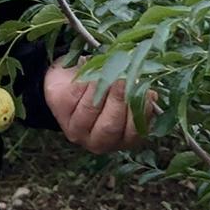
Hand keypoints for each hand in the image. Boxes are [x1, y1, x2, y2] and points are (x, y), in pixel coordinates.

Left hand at [43, 56, 158, 153]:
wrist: (69, 80)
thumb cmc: (102, 89)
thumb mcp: (122, 96)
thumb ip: (135, 98)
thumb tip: (150, 93)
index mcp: (119, 140)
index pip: (133, 134)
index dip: (141, 114)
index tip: (147, 92)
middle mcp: (97, 142)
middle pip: (110, 125)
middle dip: (119, 101)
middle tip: (125, 80)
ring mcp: (76, 129)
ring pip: (91, 109)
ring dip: (101, 87)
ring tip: (109, 71)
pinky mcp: (59, 110)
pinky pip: (73, 95)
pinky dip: (84, 80)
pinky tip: (90, 67)